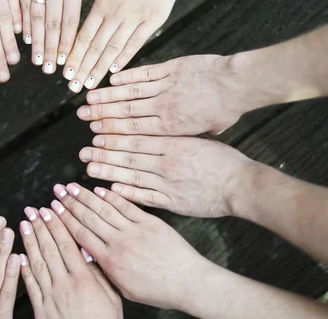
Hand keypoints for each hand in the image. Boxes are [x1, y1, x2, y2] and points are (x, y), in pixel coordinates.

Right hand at [13, 0, 85, 73]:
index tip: (66, 61)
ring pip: (38, 19)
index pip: (71, 21)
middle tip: (51, 70)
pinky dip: (24, 23)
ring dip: (38, 42)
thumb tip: (76, 14)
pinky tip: (24, 39)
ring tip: (37, 61)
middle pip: (54, 25)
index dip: (68, 44)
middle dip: (53, 50)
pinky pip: (21, 6)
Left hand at [20, 207, 121, 318]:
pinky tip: (18, 256)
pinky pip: (30, 286)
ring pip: (37, 264)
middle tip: (32, 209)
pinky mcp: (41, 311)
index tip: (52, 209)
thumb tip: (89, 250)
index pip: (68, 245)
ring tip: (23, 224)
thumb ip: (99, 273)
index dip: (58, 225)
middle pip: (50, 250)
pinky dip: (23, 270)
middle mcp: (65, 286)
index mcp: (84, 280)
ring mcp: (51, 298)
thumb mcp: (112, 298)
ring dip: (29, 242)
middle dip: (40, 227)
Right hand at [49, 182, 212, 311]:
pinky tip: (101, 188)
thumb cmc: (159, 290)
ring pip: (104, 209)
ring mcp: (135, 230)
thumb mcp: (125, 288)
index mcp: (110, 261)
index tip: (53, 209)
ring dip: (86, 195)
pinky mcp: (151, 223)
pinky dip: (113, 196)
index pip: (80, 235)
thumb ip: (105, 270)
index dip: (64, 220)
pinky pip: (127, 206)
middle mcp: (119, 243)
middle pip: (88, 218)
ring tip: (72, 185)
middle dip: (69, 203)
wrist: (189, 283)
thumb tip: (88, 256)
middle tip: (57, 191)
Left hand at [64, 0, 186, 92]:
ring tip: (90, 85)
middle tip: (73, 88)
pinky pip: (136, 43)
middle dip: (82, 69)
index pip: (82, 37)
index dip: (73, 56)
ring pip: (113, 50)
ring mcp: (134, 20)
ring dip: (100, 69)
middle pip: (95, 49)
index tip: (65, 72)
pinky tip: (115, 72)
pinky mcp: (152, 21)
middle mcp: (115, 16)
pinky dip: (125, 58)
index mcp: (101, 4)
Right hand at [77, 55, 254, 135]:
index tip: (94, 135)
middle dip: (101, 115)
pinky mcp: (171, 68)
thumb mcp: (206, 131)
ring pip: (131, 93)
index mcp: (171, 128)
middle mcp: (164, 108)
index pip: (134, 132)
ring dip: (108, 95)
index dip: (111, 133)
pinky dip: (127, 76)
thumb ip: (185, 135)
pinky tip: (112, 79)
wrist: (238, 83)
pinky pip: (144, 72)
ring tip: (89, 98)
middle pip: (126, 113)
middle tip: (82, 117)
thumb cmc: (226, 109)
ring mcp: (166, 86)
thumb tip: (174, 141)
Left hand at [79, 135, 255, 217]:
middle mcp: (168, 162)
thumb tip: (156, 125)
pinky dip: (128, 193)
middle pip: (129, 155)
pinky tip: (111, 191)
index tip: (96, 133)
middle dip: (104, 152)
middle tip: (84, 151)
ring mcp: (169, 183)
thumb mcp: (200, 139)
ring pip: (133, 175)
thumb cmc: (224, 160)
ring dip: (109, 172)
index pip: (137, 137)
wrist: (243, 185)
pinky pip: (145, 198)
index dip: (114, 135)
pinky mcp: (173, 202)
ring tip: (89, 168)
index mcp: (174, 143)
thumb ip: (176, 135)